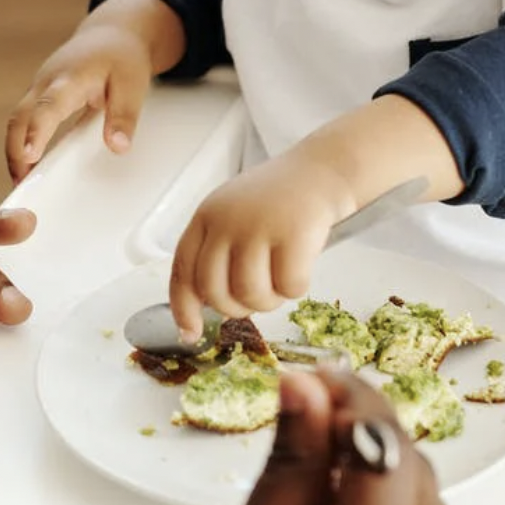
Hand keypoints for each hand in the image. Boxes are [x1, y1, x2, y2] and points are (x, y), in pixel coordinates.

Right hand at [6, 23, 153, 181]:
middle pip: (19, 117)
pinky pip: (22, 120)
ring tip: (22, 182)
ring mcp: (38, 88)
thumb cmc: (121, 57)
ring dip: (14, 150)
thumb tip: (117, 147)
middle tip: (21, 183)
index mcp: (69, 78)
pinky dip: (20, 143)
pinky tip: (28, 166)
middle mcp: (46, 82)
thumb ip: (124, 116)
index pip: (48, 106)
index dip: (37, 131)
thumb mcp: (132, 85)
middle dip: (15, 150)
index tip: (30, 156)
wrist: (111, 33)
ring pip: (16, 120)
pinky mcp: (38, 96)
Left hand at [170, 151, 352, 338]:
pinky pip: (288, 287)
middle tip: (257, 299)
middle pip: (215, 291)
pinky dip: (297, 288)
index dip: (184, 308)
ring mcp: (259, 226)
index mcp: (207, 217)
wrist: (321, 171)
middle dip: (237, 308)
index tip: (191, 334)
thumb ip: (216, 253)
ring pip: (250, 294)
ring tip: (280, 281)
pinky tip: (302, 268)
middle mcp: (227, 221)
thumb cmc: (278, 202)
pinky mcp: (293, 234)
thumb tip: (206, 308)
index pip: (183, 272)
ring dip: (269, 301)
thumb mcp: (234, 216)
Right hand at [192, 368, 475, 504]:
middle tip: (309, 431)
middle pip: (412, 462)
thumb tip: (304, 392)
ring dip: (384, 479)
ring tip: (323, 504)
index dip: (349, 392)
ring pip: (429, 502)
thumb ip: (286, 469)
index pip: (383, 434)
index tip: (315, 379)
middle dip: (364, 432)